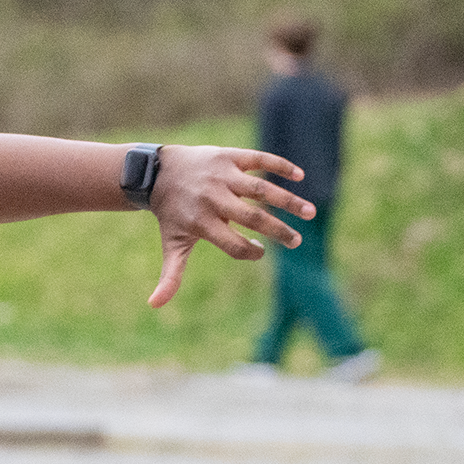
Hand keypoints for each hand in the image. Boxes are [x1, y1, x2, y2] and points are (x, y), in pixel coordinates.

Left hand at [146, 145, 313, 307]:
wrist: (159, 173)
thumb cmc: (172, 215)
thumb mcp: (172, 244)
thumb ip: (171, 275)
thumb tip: (154, 305)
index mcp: (201, 223)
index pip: (232, 243)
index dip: (250, 251)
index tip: (259, 251)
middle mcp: (213, 199)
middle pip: (252, 217)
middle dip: (278, 230)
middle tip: (297, 241)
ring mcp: (222, 176)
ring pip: (261, 188)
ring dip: (289, 200)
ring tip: (310, 212)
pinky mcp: (228, 157)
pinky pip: (259, 159)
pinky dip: (280, 166)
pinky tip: (299, 177)